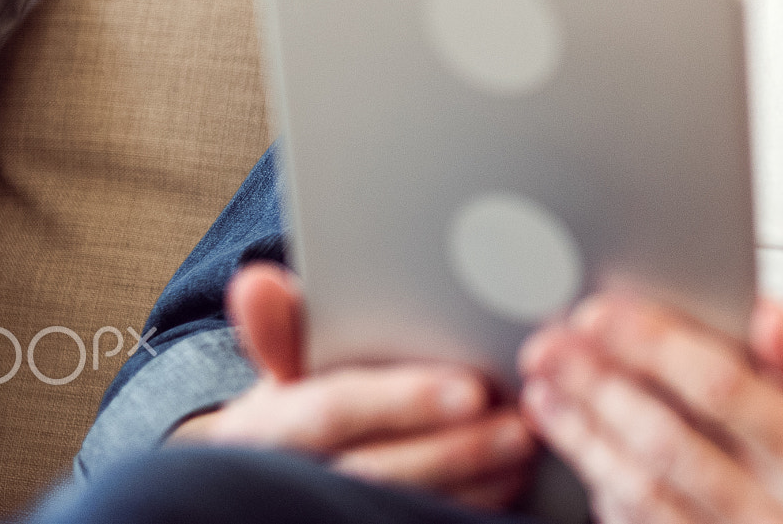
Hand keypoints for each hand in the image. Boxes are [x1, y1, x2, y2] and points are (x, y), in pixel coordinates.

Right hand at [170, 262, 534, 510]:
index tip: (472, 390)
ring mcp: (333, 508)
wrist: (275, 469)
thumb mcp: (286, 361)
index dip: (403, 401)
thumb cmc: (301, 396)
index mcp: (270, 424)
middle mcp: (296, 475)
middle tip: (520, 425)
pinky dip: (474, 506)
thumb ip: (283, 325)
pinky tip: (513, 480)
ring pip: (408, 506)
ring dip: (475, 482)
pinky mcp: (371, 523)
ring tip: (527, 443)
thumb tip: (255, 283)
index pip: (333, 412)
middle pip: (379, 470)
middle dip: (456, 449)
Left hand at [520, 295, 782, 523]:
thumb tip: (767, 318)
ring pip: (644, 491)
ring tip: (545, 389)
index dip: (657, 347)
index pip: (725, 389)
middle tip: (550, 344)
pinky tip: (580, 450)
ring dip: (586, 436)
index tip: (605, 312)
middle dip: (600, 387)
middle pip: (668, 441)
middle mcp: (782, 515)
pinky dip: (605, 490)